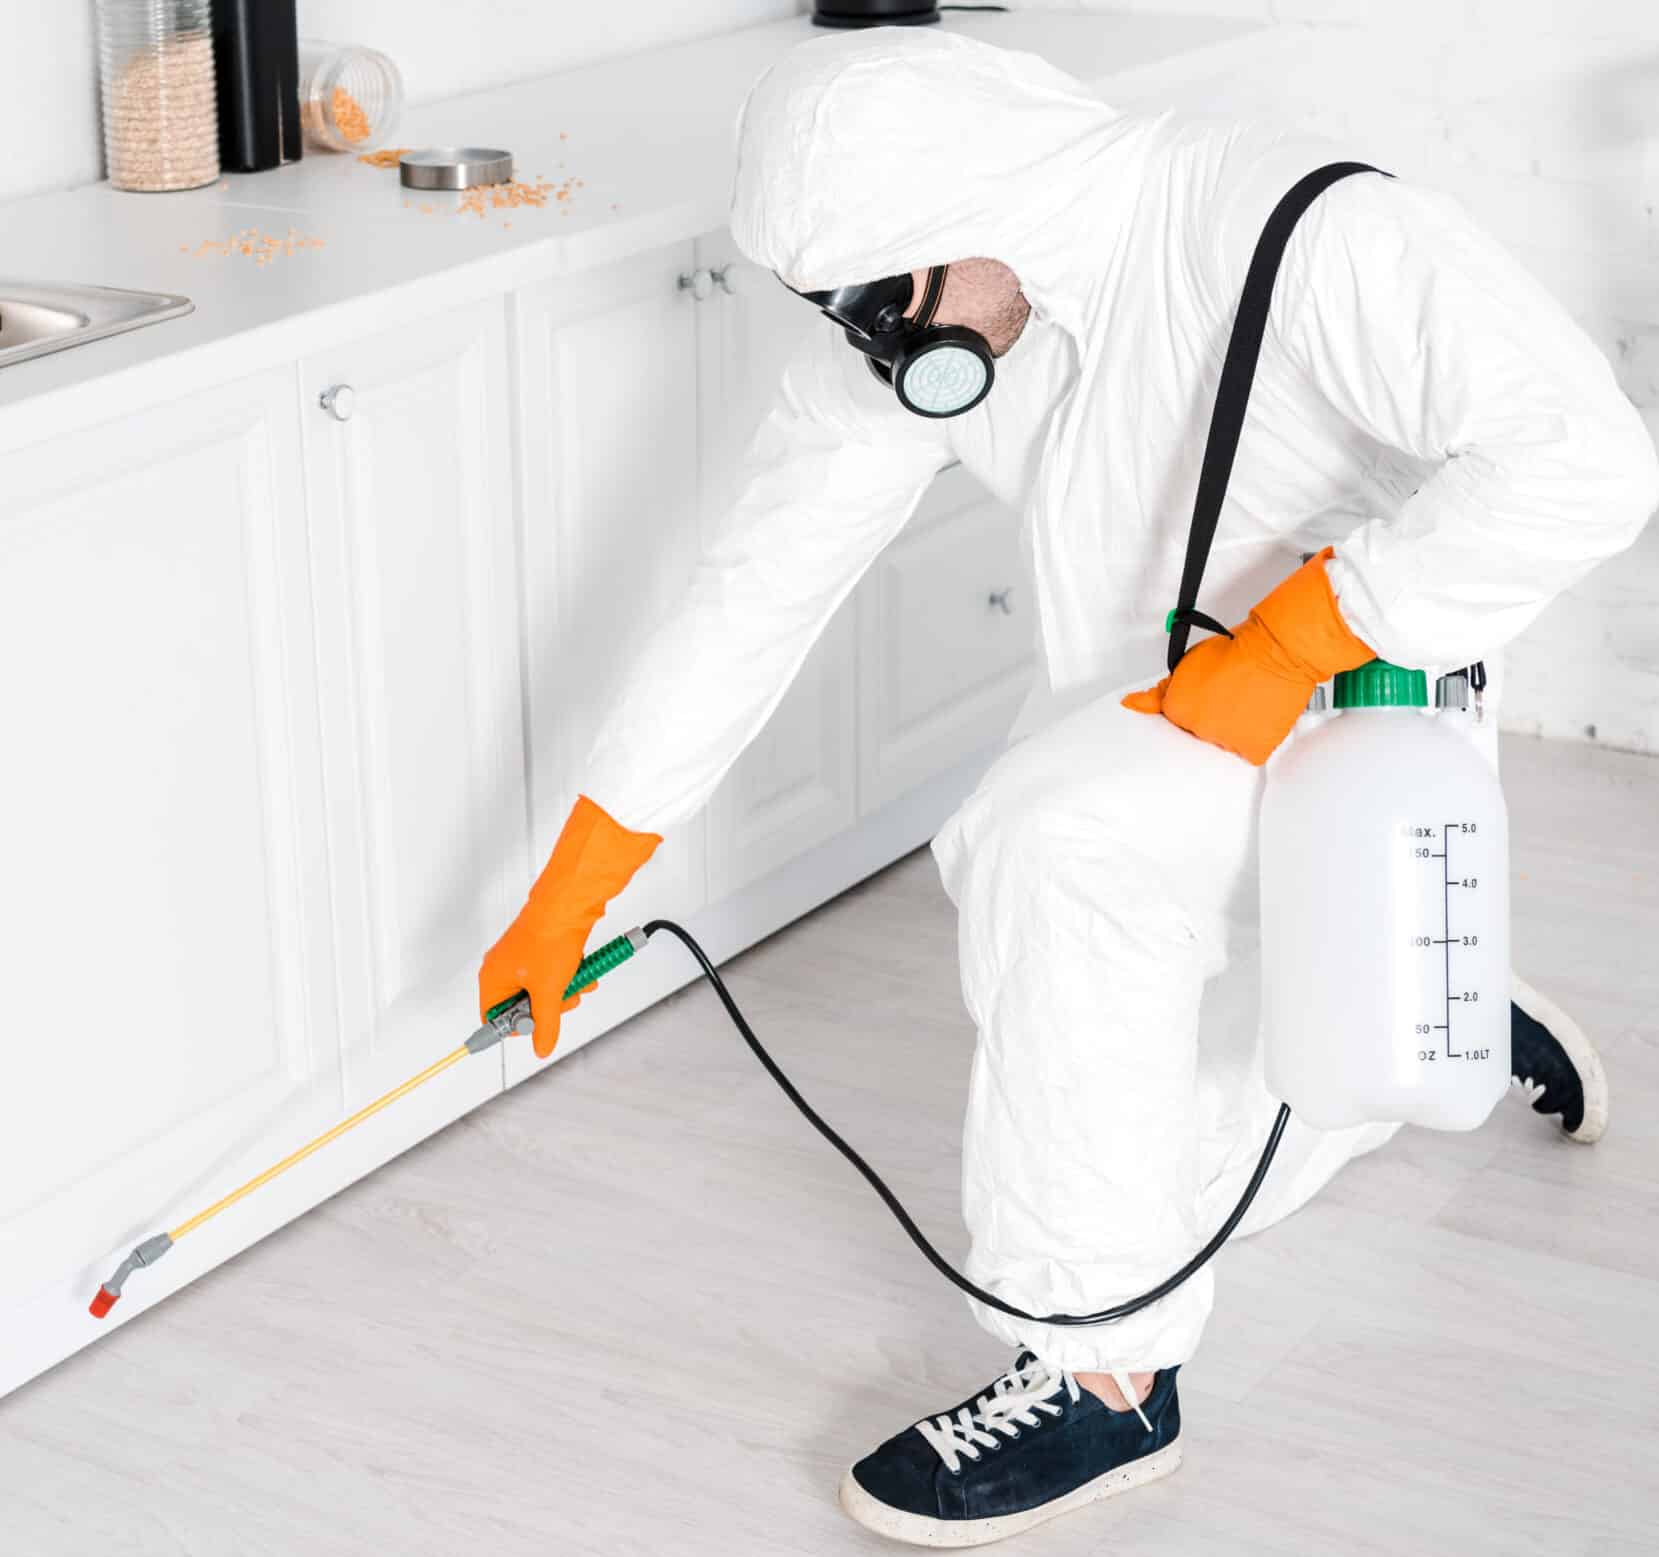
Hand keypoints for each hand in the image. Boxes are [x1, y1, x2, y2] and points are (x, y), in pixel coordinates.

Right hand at [479, 796, 660, 1057]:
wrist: (571, 903)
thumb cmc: (549, 937)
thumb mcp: (549, 992)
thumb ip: (545, 1025)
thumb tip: (542, 1046)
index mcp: (492, 978)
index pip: (493, 1018)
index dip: (518, 1027)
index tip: (538, 1026)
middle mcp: (504, 968)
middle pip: (523, 1006)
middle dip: (549, 1007)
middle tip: (561, 999)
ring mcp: (524, 957)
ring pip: (543, 991)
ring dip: (565, 992)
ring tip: (576, 981)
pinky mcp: (543, 949)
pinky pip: (555, 974)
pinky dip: (570, 976)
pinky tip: (582, 972)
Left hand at [1123, 549, 1372, 764]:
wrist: (1277, 650)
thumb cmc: (1238, 650)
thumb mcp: (1189, 662)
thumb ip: (1160, 690)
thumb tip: (1132, 704)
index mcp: (1177, 708)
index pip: (1178, 717)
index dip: (1197, 702)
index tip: (1210, 691)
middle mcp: (1197, 728)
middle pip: (1201, 731)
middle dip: (1213, 715)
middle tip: (1232, 693)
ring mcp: (1225, 741)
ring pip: (1224, 743)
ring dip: (1234, 727)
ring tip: (1248, 700)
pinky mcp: (1252, 749)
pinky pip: (1248, 753)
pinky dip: (1254, 740)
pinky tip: (1258, 718)